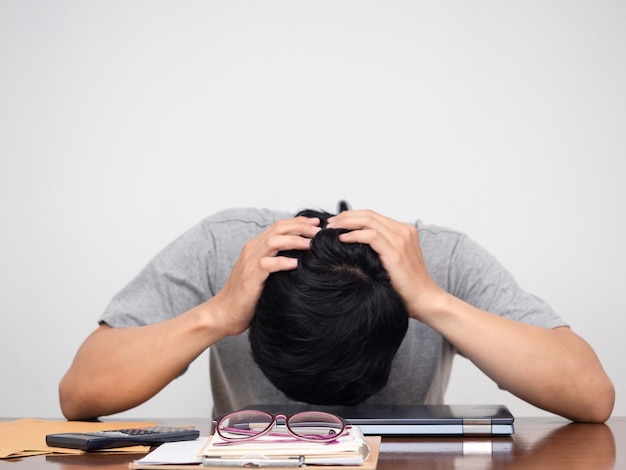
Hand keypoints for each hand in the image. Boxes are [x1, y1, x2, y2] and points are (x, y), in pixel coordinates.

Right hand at [212, 216, 321, 334]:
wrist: (225, 312)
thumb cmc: (247, 295)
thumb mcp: (263, 273)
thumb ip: (276, 261)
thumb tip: (302, 257)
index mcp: (255, 247)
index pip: (278, 226)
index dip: (298, 222)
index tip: (316, 224)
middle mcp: (252, 250)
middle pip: (278, 228)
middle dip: (300, 227)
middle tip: (319, 231)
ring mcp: (249, 263)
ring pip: (273, 242)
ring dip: (294, 240)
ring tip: (311, 244)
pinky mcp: (250, 278)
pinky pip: (267, 264)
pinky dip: (282, 262)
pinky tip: (296, 264)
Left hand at [327, 210, 444, 321]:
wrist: (424, 299)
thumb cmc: (407, 285)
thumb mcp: (394, 260)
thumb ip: (380, 248)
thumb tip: (354, 244)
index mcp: (404, 231)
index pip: (373, 216)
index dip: (352, 216)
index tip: (337, 223)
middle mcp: (404, 231)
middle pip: (369, 215)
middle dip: (346, 216)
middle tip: (330, 223)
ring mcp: (401, 240)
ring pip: (368, 221)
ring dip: (347, 223)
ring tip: (332, 229)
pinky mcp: (395, 252)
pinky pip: (370, 236)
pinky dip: (354, 235)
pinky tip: (342, 239)